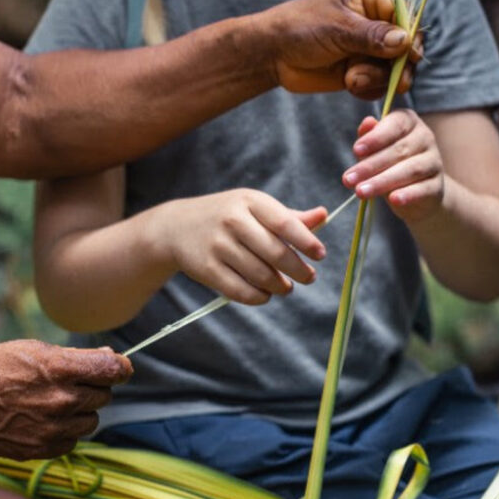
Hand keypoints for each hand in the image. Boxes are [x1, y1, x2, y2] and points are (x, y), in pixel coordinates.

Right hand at [0, 340, 131, 459]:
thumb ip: (75, 357)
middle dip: (93, 387)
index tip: (117, 367)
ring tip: (53, 402)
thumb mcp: (32, 350)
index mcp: (60, 369)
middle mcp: (62, 401)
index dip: (119, 366)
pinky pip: (73, 440)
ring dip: (81, 411)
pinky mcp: (44, 449)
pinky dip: (65, 430)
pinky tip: (43, 419)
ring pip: (92, 420)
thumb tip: (110, 358)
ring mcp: (54, 428)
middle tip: (69, 382)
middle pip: (104, 395)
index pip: (113, 369)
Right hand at [153, 189, 326, 304]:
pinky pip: (241, 291)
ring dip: (280, 286)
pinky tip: (265, 294)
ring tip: (285, 287)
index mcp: (249, 201)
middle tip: (308, 277)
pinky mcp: (207, 269)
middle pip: (276, 253)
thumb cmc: (225, 216)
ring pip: (260, 275)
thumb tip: (324, 216)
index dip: (306, 242)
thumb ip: (288, 217)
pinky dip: (259, 297)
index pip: (285, 223)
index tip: (320, 255)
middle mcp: (233, 221)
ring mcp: (218, 245)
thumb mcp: (253, 207)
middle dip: (298, 270)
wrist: (175, 228)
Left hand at [258, 0, 419, 96]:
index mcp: (372, 0)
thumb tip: (404, 40)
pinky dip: (369, 89)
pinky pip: (379, 84)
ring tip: (351, 79)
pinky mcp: (360, 72)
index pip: (406, 16)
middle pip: (406, 46)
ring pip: (394, 69)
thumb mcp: (337, 28)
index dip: (411, 37)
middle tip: (391, 79)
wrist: (272, 54)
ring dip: (377, 78)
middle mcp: (375, 24)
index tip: (409, 55)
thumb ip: (371, 36)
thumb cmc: (300, 28)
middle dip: (396, 64)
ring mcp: (368, 50)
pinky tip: (350, 85)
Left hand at [342, 110, 443, 222]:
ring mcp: (434, 162)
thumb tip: (367, 123)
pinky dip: (408, 194)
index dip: (375, 138)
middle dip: (370, 166)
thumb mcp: (375, 150)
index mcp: (409, 122)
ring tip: (361, 192)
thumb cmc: (390, 164)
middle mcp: (425, 138)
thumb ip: (369, 137)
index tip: (356, 150)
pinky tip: (394, 200)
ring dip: (382, 182)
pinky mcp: (437, 186)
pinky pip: (423, 189)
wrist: (417, 192)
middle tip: (348, 179)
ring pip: (410, 170)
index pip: (395, 125)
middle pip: (398, 150)